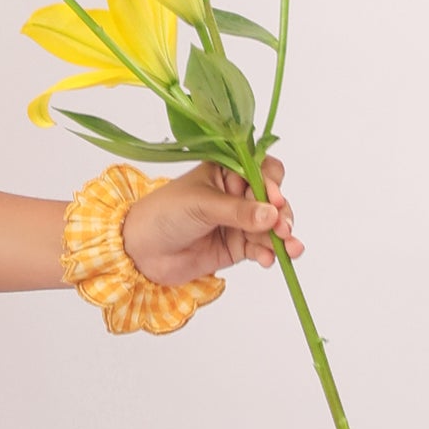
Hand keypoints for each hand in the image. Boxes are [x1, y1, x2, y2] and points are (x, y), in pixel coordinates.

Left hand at [121, 157, 302, 284]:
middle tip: (283, 228)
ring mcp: (238, 222)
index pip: (261, 170)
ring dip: (282, 237)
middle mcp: (236, 195)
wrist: (140, 251)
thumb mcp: (201, 205)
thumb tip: (272, 214)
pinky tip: (268, 259)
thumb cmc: (163, 214)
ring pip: (271, 226)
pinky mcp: (236, 247)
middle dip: (282, 214)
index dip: (273, 183)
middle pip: (273, 200)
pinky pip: (261, 248)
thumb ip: (238, 211)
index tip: (274, 199)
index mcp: (226, 172)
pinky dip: (269, 253)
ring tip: (289, 248)